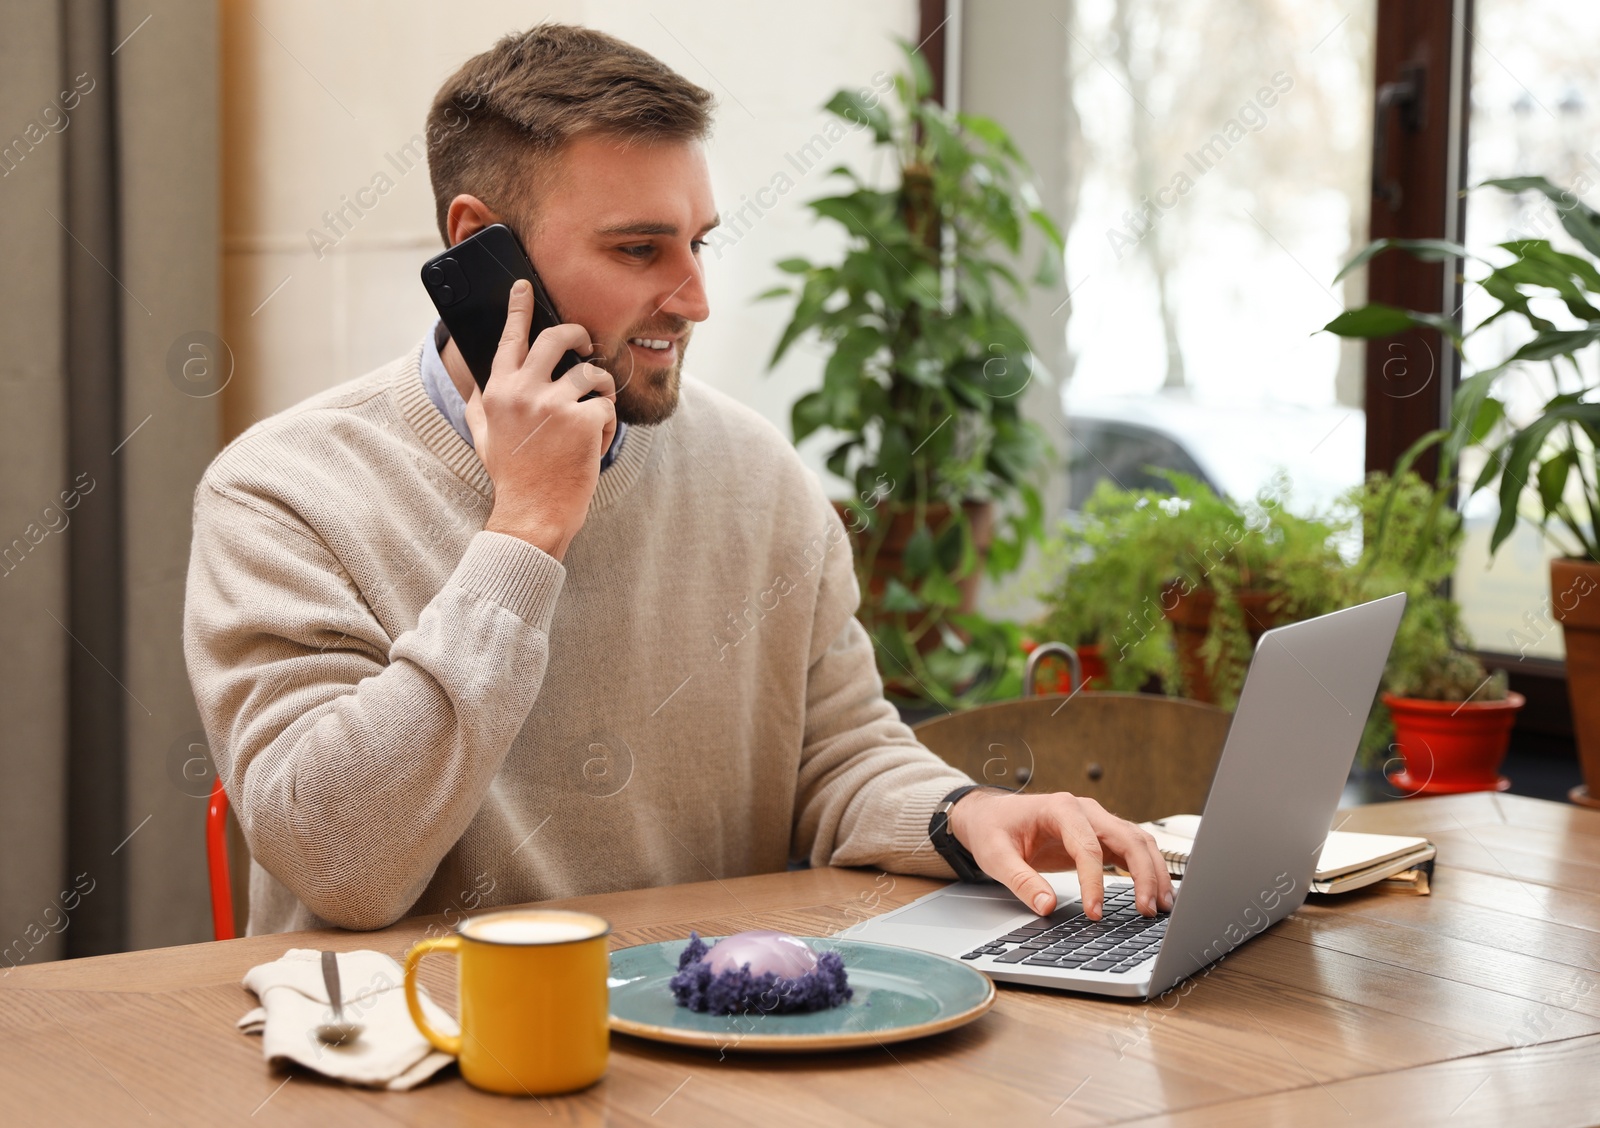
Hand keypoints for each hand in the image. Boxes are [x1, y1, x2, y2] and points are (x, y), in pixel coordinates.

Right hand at [465, 279, 616, 559]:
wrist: (533, 513)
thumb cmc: (513, 477)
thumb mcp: (484, 437)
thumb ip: (481, 405)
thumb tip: (477, 384)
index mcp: (498, 391)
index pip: (510, 339)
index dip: (518, 309)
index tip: (524, 285)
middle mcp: (523, 391)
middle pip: (558, 337)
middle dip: (577, 335)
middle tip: (586, 345)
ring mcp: (554, 403)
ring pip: (591, 373)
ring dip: (599, 391)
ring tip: (592, 415)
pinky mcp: (583, 419)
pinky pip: (606, 404)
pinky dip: (607, 423)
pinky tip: (595, 443)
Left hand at [946, 789, 1173, 919]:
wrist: (992, 815)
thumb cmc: (994, 829)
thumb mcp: (996, 856)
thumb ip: (1021, 881)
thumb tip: (1047, 906)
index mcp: (1060, 807)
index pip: (1088, 847)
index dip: (1095, 883)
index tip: (1095, 912)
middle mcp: (1085, 810)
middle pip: (1127, 838)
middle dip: (1143, 875)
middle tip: (1147, 910)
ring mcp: (1097, 820)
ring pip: (1138, 841)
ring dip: (1154, 872)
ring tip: (1161, 906)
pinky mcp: (1101, 835)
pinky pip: (1132, 849)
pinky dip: (1147, 869)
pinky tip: (1155, 893)